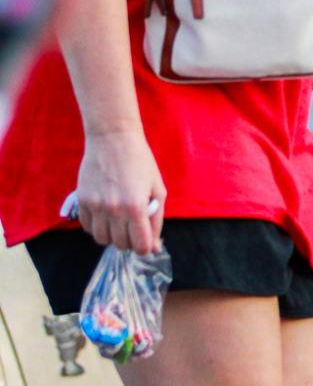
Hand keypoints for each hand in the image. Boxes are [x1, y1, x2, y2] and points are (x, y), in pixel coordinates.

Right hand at [75, 129, 165, 253]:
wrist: (113, 139)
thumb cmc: (140, 162)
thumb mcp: (157, 188)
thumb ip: (157, 219)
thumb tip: (155, 247)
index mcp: (137, 207)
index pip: (140, 246)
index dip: (145, 246)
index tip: (145, 240)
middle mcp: (115, 210)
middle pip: (121, 245)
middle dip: (129, 240)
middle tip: (132, 226)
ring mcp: (96, 206)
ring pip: (102, 239)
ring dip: (112, 235)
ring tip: (118, 221)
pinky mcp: (82, 201)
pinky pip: (87, 227)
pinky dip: (96, 226)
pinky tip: (104, 214)